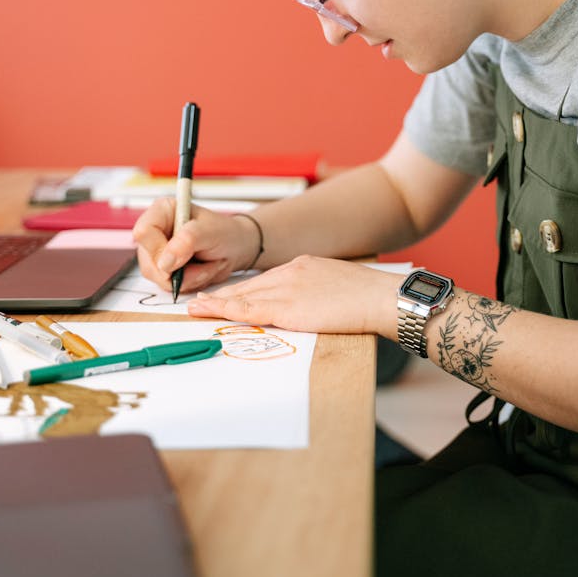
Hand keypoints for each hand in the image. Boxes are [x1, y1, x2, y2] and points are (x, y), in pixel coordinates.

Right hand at [133, 198, 260, 293]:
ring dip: (189, 278)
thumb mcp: (211, 232)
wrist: (235, 248)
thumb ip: (187, 241)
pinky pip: (167, 286)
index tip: (183, 257)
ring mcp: (156, 252)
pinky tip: (202, 271)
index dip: (160, 250)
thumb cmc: (225, 233)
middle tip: (206, 262)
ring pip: (158, 277)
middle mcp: (155, 231)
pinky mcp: (162, 269)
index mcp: (162, 211)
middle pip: (149, 262)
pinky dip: (189, 283)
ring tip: (207, 264)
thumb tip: (164, 262)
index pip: (144, 232)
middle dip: (181, 270)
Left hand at [188, 255, 400, 337]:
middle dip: (224, 295)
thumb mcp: (339, 285)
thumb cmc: (370, 297)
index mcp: (304, 265)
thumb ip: (319, 292)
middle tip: (200, 302)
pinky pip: (249, 310)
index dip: (244, 289)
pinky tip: (209, 311)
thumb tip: (313, 306)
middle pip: (250, 286)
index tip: (228, 296)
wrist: (381, 298)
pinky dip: (225, 310)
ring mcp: (287, 288)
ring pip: (244, 296)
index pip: (266, 279)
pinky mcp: (288, 308)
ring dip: (217, 304)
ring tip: (195, 308)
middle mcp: (291, 272)